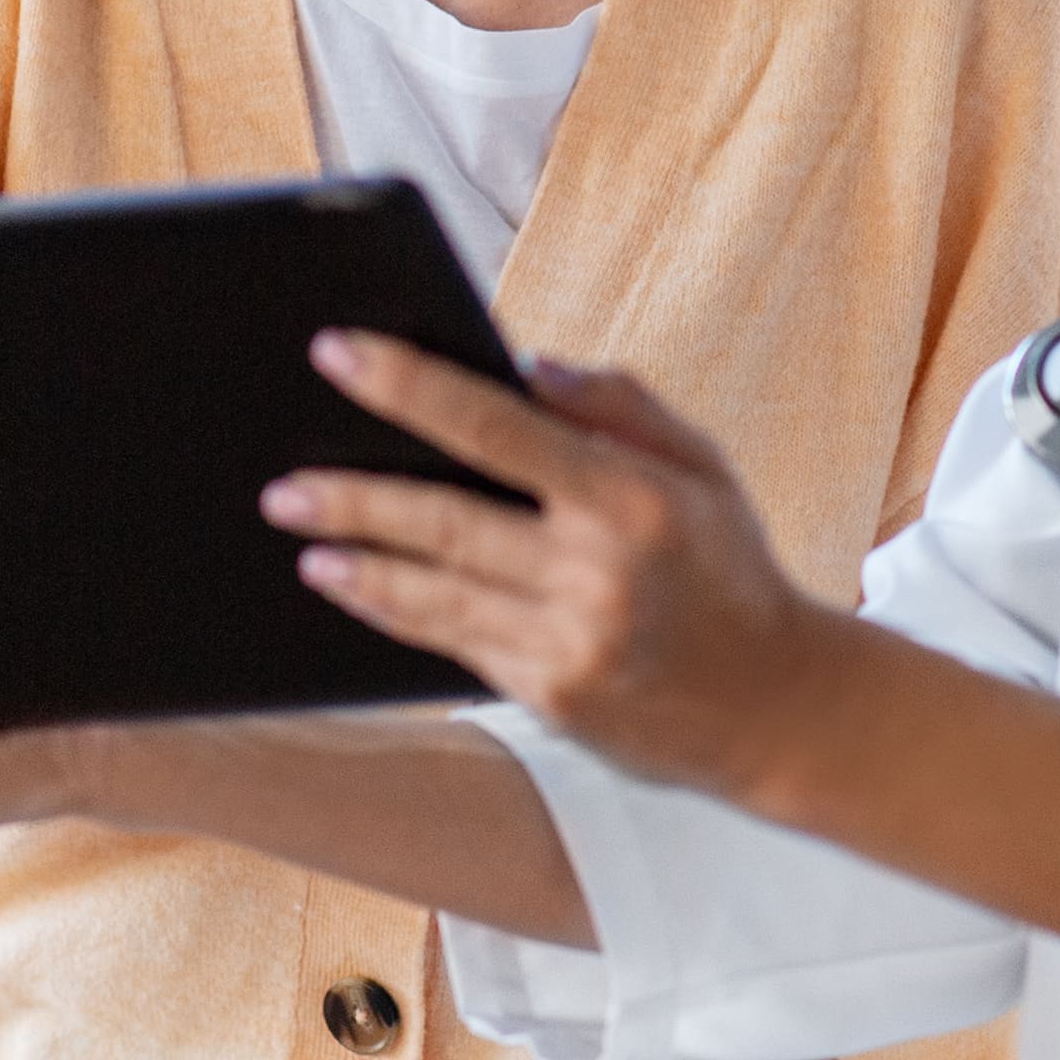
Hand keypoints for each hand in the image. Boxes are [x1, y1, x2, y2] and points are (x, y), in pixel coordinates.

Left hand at [267, 336, 839, 803]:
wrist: (776, 707)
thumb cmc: (729, 568)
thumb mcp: (703, 467)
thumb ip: (618, 405)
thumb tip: (524, 366)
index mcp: (631, 497)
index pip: (496, 426)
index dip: (410, 385)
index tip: (338, 352)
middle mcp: (595, 572)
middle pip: (444, 520)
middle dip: (353, 495)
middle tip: (283, 480)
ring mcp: (568, 642)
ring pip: (433, 592)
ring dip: (356, 559)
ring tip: (299, 530)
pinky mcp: (549, 695)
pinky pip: (450, 642)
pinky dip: (393, 609)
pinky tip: (349, 584)